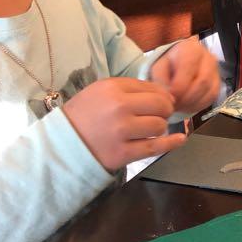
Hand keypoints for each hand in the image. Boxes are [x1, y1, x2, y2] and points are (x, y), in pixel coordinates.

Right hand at [63, 77, 185, 171]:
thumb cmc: (83, 115)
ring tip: (151, 129)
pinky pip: (155, 147)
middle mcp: (119, 108)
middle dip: (165, 110)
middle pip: (160, 105)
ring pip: (159, 125)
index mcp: (113, 88)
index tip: (162, 102)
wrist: (61, 145)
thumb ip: (131, 88)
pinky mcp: (123, 153)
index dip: (162, 95)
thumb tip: (165, 93)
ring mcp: (121, 132)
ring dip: (160, 127)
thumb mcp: (101, 91)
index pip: (152, 88)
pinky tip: (180, 139)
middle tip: (159, 115)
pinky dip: (172, 143)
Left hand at [150, 37, 219, 114]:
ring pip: (209, 93)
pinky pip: (211, 99)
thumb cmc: (170, 64)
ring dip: (191, 104)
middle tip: (173, 105)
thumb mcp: (159, 67)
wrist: (181, 62)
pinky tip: (186, 105)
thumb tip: (168, 96)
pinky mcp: (218, 84)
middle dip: (186, 98)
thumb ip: (161, 79)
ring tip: (178, 106)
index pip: (189, 69)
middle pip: (202, 82)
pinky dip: (197, 106)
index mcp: (192, 49)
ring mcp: (216, 72)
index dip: (179, 87)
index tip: (169, 97)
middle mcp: (208, 58)